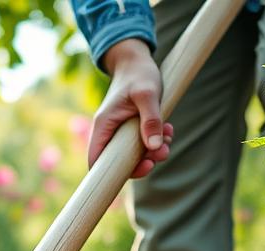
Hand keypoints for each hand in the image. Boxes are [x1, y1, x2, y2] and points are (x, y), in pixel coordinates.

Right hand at [88, 39, 172, 177]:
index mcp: (104, 125)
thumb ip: (151, 120)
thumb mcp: (147, 94)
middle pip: (118, 162)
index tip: (143, 168)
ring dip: (154, 151)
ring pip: (133, 155)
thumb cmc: (139, 74)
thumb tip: (154, 147)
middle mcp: (109, 131)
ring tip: (168, 136)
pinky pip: (142, 144)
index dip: (114, 174)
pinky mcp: (131, 129)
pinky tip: (168, 129)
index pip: (96, 161)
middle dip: (143, 162)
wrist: (136, 61)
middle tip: (162, 153)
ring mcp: (120, 131)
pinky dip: (156, 141)